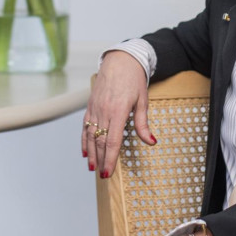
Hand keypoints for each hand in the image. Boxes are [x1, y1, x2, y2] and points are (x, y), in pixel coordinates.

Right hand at [83, 50, 155, 177]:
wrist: (120, 60)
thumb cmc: (134, 79)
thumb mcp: (143, 101)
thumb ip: (143, 123)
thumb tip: (151, 142)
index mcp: (118, 111)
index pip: (112, 141)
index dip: (110, 159)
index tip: (108, 173)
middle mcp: (104, 111)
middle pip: (100, 141)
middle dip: (101, 159)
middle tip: (103, 175)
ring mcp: (95, 108)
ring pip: (91, 135)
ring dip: (91, 153)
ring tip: (93, 167)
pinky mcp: (90, 106)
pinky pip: (85, 126)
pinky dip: (84, 140)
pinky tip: (85, 150)